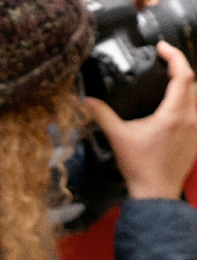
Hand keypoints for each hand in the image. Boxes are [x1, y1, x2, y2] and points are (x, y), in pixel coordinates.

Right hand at [86, 42, 196, 199]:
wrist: (155, 196)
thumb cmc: (140, 169)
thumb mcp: (119, 139)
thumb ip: (104, 117)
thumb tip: (88, 102)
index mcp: (174, 113)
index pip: (182, 73)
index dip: (173, 55)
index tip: (161, 48)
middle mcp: (190, 118)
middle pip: (191, 81)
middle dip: (179, 68)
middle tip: (163, 63)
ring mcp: (196, 129)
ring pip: (195, 97)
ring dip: (184, 86)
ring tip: (168, 83)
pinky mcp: (195, 140)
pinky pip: (195, 113)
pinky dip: (186, 104)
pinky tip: (173, 109)